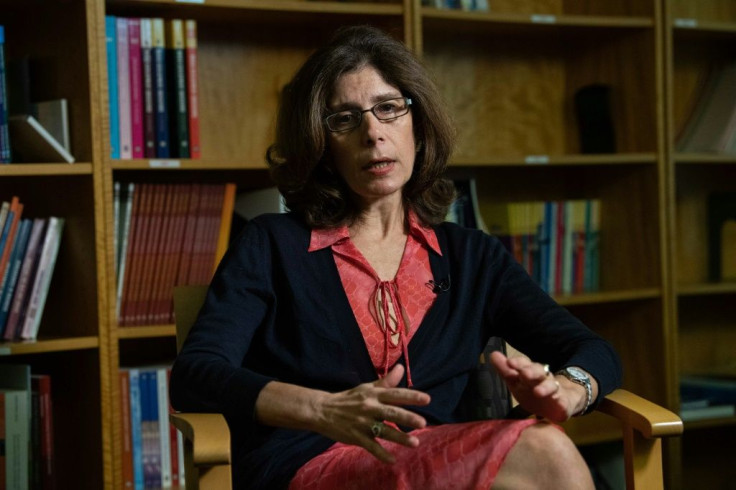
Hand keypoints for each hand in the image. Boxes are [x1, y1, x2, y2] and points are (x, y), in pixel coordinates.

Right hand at [312, 364, 430, 462]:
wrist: (322, 410)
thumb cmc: (348, 398)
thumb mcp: (366, 388)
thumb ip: (386, 381)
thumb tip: (401, 368)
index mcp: (373, 395)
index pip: (395, 394)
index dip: (411, 396)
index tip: (427, 399)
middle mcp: (369, 407)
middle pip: (391, 412)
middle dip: (407, 418)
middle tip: (422, 423)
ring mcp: (362, 423)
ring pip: (384, 431)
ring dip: (400, 438)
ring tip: (415, 443)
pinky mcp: (355, 437)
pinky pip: (370, 446)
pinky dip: (381, 454)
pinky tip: (392, 460)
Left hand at [489, 351, 581, 421]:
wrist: (557, 403)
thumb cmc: (531, 390)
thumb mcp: (516, 382)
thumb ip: (505, 370)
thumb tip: (493, 354)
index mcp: (530, 372)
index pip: (525, 364)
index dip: (518, 363)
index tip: (509, 363)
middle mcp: (542, 378)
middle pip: (538, 372)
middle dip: (531, 372)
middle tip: (524, 373)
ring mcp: (554, 390)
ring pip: (551, 386)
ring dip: (545, 387)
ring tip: (538, 391)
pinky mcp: (563, 404)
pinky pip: (564, 402)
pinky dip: (562, 402)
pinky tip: (560, 403)